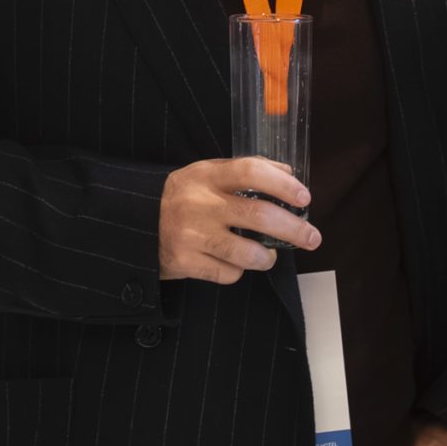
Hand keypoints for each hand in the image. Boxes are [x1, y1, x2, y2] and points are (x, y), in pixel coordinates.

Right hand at [159, 157, 319, 282]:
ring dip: (267, 258)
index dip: (282, 184)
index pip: (251, 171)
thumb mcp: (205, 174)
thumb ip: (243, 172)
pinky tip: (232, 263)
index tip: (304, 198)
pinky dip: (237, 271)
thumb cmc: (179, 198)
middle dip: (293, 229)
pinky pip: (228, 273)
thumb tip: (288, 173)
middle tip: (312, 238)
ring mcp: (191, 235)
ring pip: (247, 253)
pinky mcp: (184, 262)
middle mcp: (200, 203)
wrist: (134, 223)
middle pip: (258, 215)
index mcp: (206, 175)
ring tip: (268, 256)